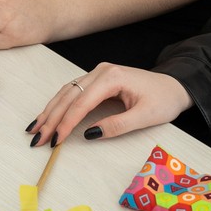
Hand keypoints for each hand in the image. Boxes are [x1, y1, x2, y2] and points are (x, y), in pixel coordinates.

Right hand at [29, 63, 191, 144]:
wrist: (175, 86)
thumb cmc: (163, 100)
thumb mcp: (145, 117)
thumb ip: (117, 125)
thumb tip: (89, 134)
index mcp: (112, 77)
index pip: (82, 102)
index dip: (67, 122)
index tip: (55, 140)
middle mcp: (100, 71)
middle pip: (69, 95)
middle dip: (51, 118)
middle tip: (37, 138)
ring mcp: (97, 73)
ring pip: (66, 92)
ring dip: (50, 111)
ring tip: (35, 129)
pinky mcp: (97, 79)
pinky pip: (72, 92)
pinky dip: (58, 105)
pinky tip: (47, 116)